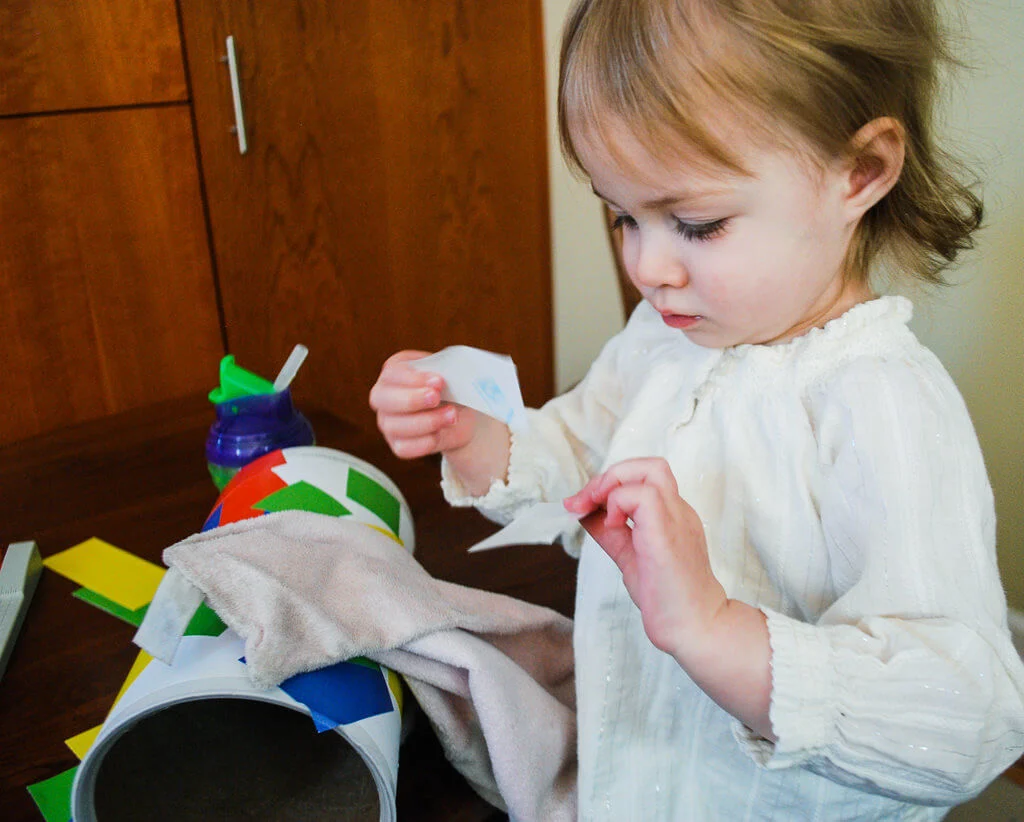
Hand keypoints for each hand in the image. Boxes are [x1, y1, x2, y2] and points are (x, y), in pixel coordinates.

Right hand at [369, 350, 510, 494]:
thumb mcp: (450, 374)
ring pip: (395, 426)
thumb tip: (445, 379)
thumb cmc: (451, 388)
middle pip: (382, 399)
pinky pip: (404, 448)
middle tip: (436, 397)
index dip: (413, 378)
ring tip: (451, 415)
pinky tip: (441, 433)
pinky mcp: (398, 445)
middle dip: (411, 399)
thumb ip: (445, 372)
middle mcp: (384, 397)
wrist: (461, 413)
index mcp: (394, 372)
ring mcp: (388, 422)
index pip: (392, 373)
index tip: (438, 381)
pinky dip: (425, 442)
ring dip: (426, 421)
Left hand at [564, 458, 727, 658]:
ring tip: (601, 513)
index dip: (609, 483)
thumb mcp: (628, 555)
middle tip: (587, 502)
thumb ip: (610, 532)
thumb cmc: (667, 598)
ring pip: (650, 470)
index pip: (644, 477)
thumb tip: (584, 511)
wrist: (695, 629)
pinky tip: (614, 526)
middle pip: (650, 465)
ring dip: (613, 485)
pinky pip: (646, 496)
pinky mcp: (667, 534)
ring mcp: (677, 519)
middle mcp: (678, 511)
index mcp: (671, 515)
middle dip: (610, 475)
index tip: (583, 505)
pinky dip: (621, 503)